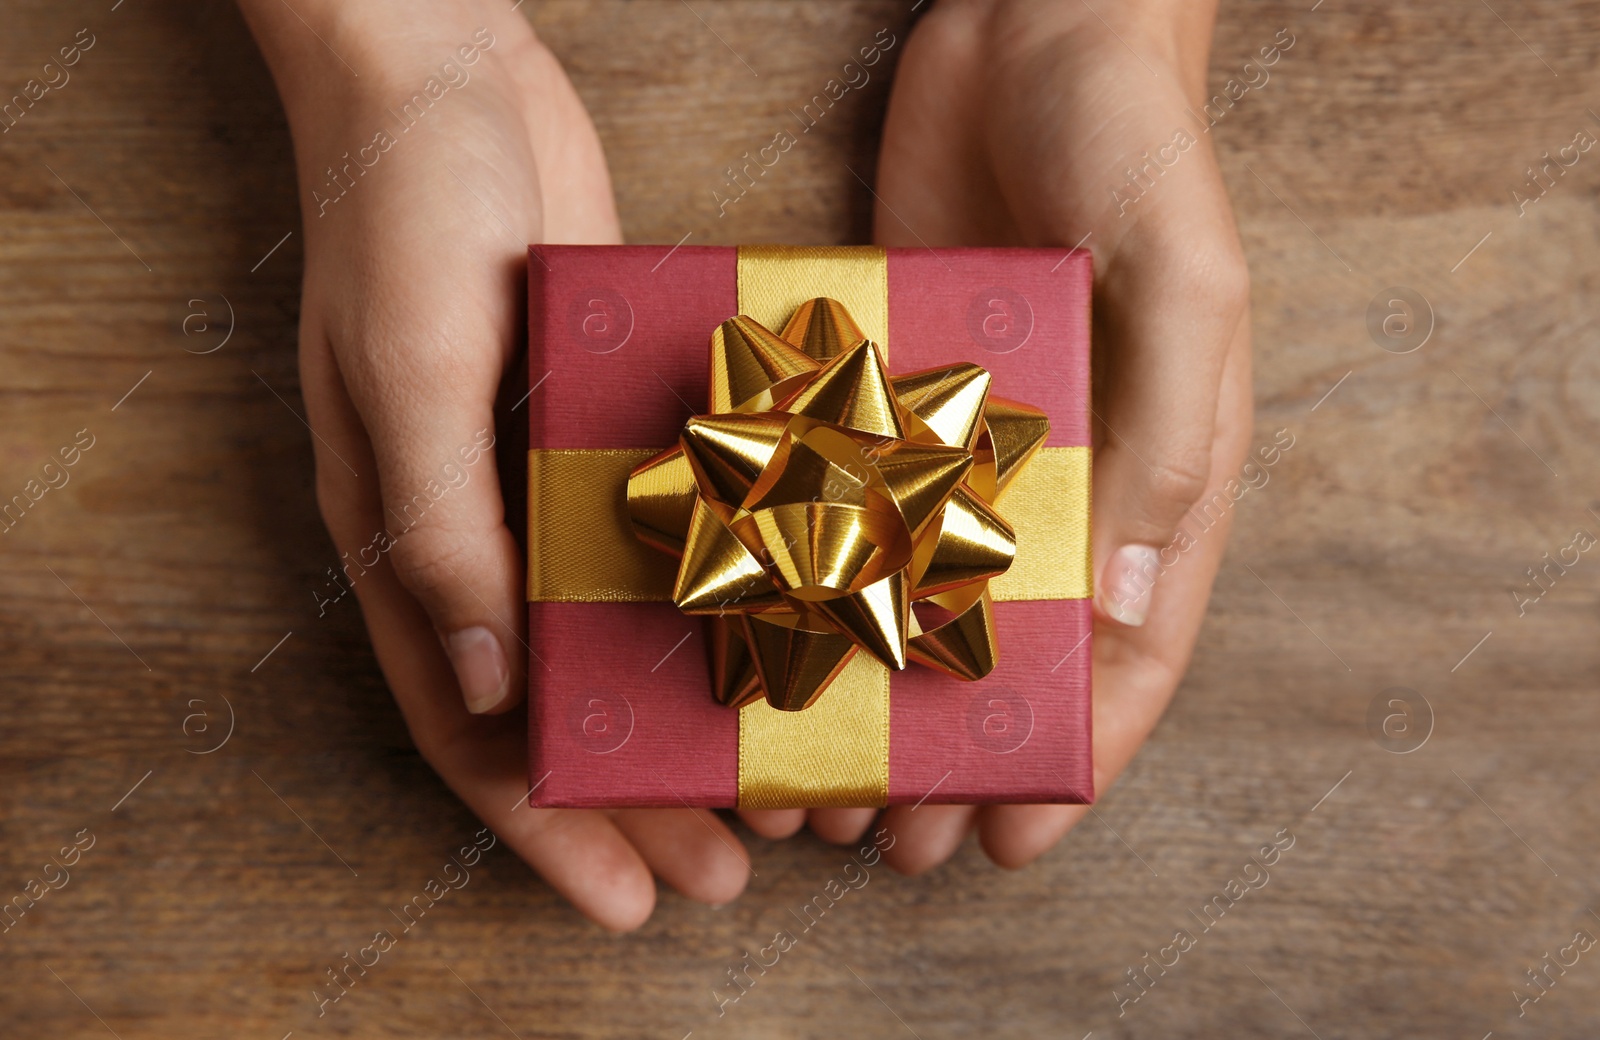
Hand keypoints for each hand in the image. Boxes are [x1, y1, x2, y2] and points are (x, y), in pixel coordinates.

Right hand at [239, 0, 750, 929]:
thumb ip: (440, 533)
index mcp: (407, 537)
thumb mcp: (409, 374)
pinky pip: (661, 534)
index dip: (544, 824)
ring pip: (622, 630)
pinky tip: (784, 629)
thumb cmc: (400, 213)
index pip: (471, 725)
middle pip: (561, 700)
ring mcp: (547, 475)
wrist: (445, 71)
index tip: (627, 900)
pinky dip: (711, 596)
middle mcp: (479, 526)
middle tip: (733, 870)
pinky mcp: (608, 416)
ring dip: (689, 711)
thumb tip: (485, 691)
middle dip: (639, 795)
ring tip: (777, 779)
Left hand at [738, 0, 1253, 869]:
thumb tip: (1130, 606)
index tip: (1009, 841)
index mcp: (1158, 473)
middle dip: (950, 752)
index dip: (1077, 754)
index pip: (1129, 647)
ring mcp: (969, 442)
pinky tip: (762, 637)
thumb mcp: (1180, 283)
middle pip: (1008, 652)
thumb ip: (1167, 440)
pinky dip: (817, 584)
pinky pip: (853, 509)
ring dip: (868, 696)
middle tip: (882, 839)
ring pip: (917, 601)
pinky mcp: (891, 395)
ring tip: (808, 777)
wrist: (1029, 22)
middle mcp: (1062, 478)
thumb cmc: (1132, 141)